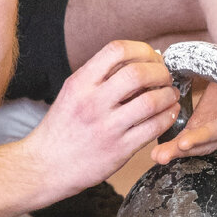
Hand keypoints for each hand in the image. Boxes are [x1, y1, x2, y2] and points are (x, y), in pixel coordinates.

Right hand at [28, 41, 180, 193]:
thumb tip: (141, 59)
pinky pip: (153, 128)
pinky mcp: (119, 150)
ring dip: (168, 95)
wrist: (45, 166)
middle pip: (138, 73)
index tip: (152, 57)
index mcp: (79, 83)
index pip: (116, 50)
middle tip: (165, 77)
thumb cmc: (62, 128)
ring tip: (171, 94)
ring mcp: (107, 127)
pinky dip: (168, 117)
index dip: (142, 49)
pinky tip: (169, 113)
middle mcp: (92, 102)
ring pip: (151, 101)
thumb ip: (101, 76)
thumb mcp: (73, 93)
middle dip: (160, 72)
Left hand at [152, 38, 216, 163]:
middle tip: (163, 155)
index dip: (208, 135)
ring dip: (174, 150)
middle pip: (206, 142)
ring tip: (155, 156)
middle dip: (185, 150)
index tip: (189, 140)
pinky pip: (183, 133)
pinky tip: (152, 144)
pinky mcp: (200, 120)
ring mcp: (213, 125)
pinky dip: (169, 139)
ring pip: (193, 142)